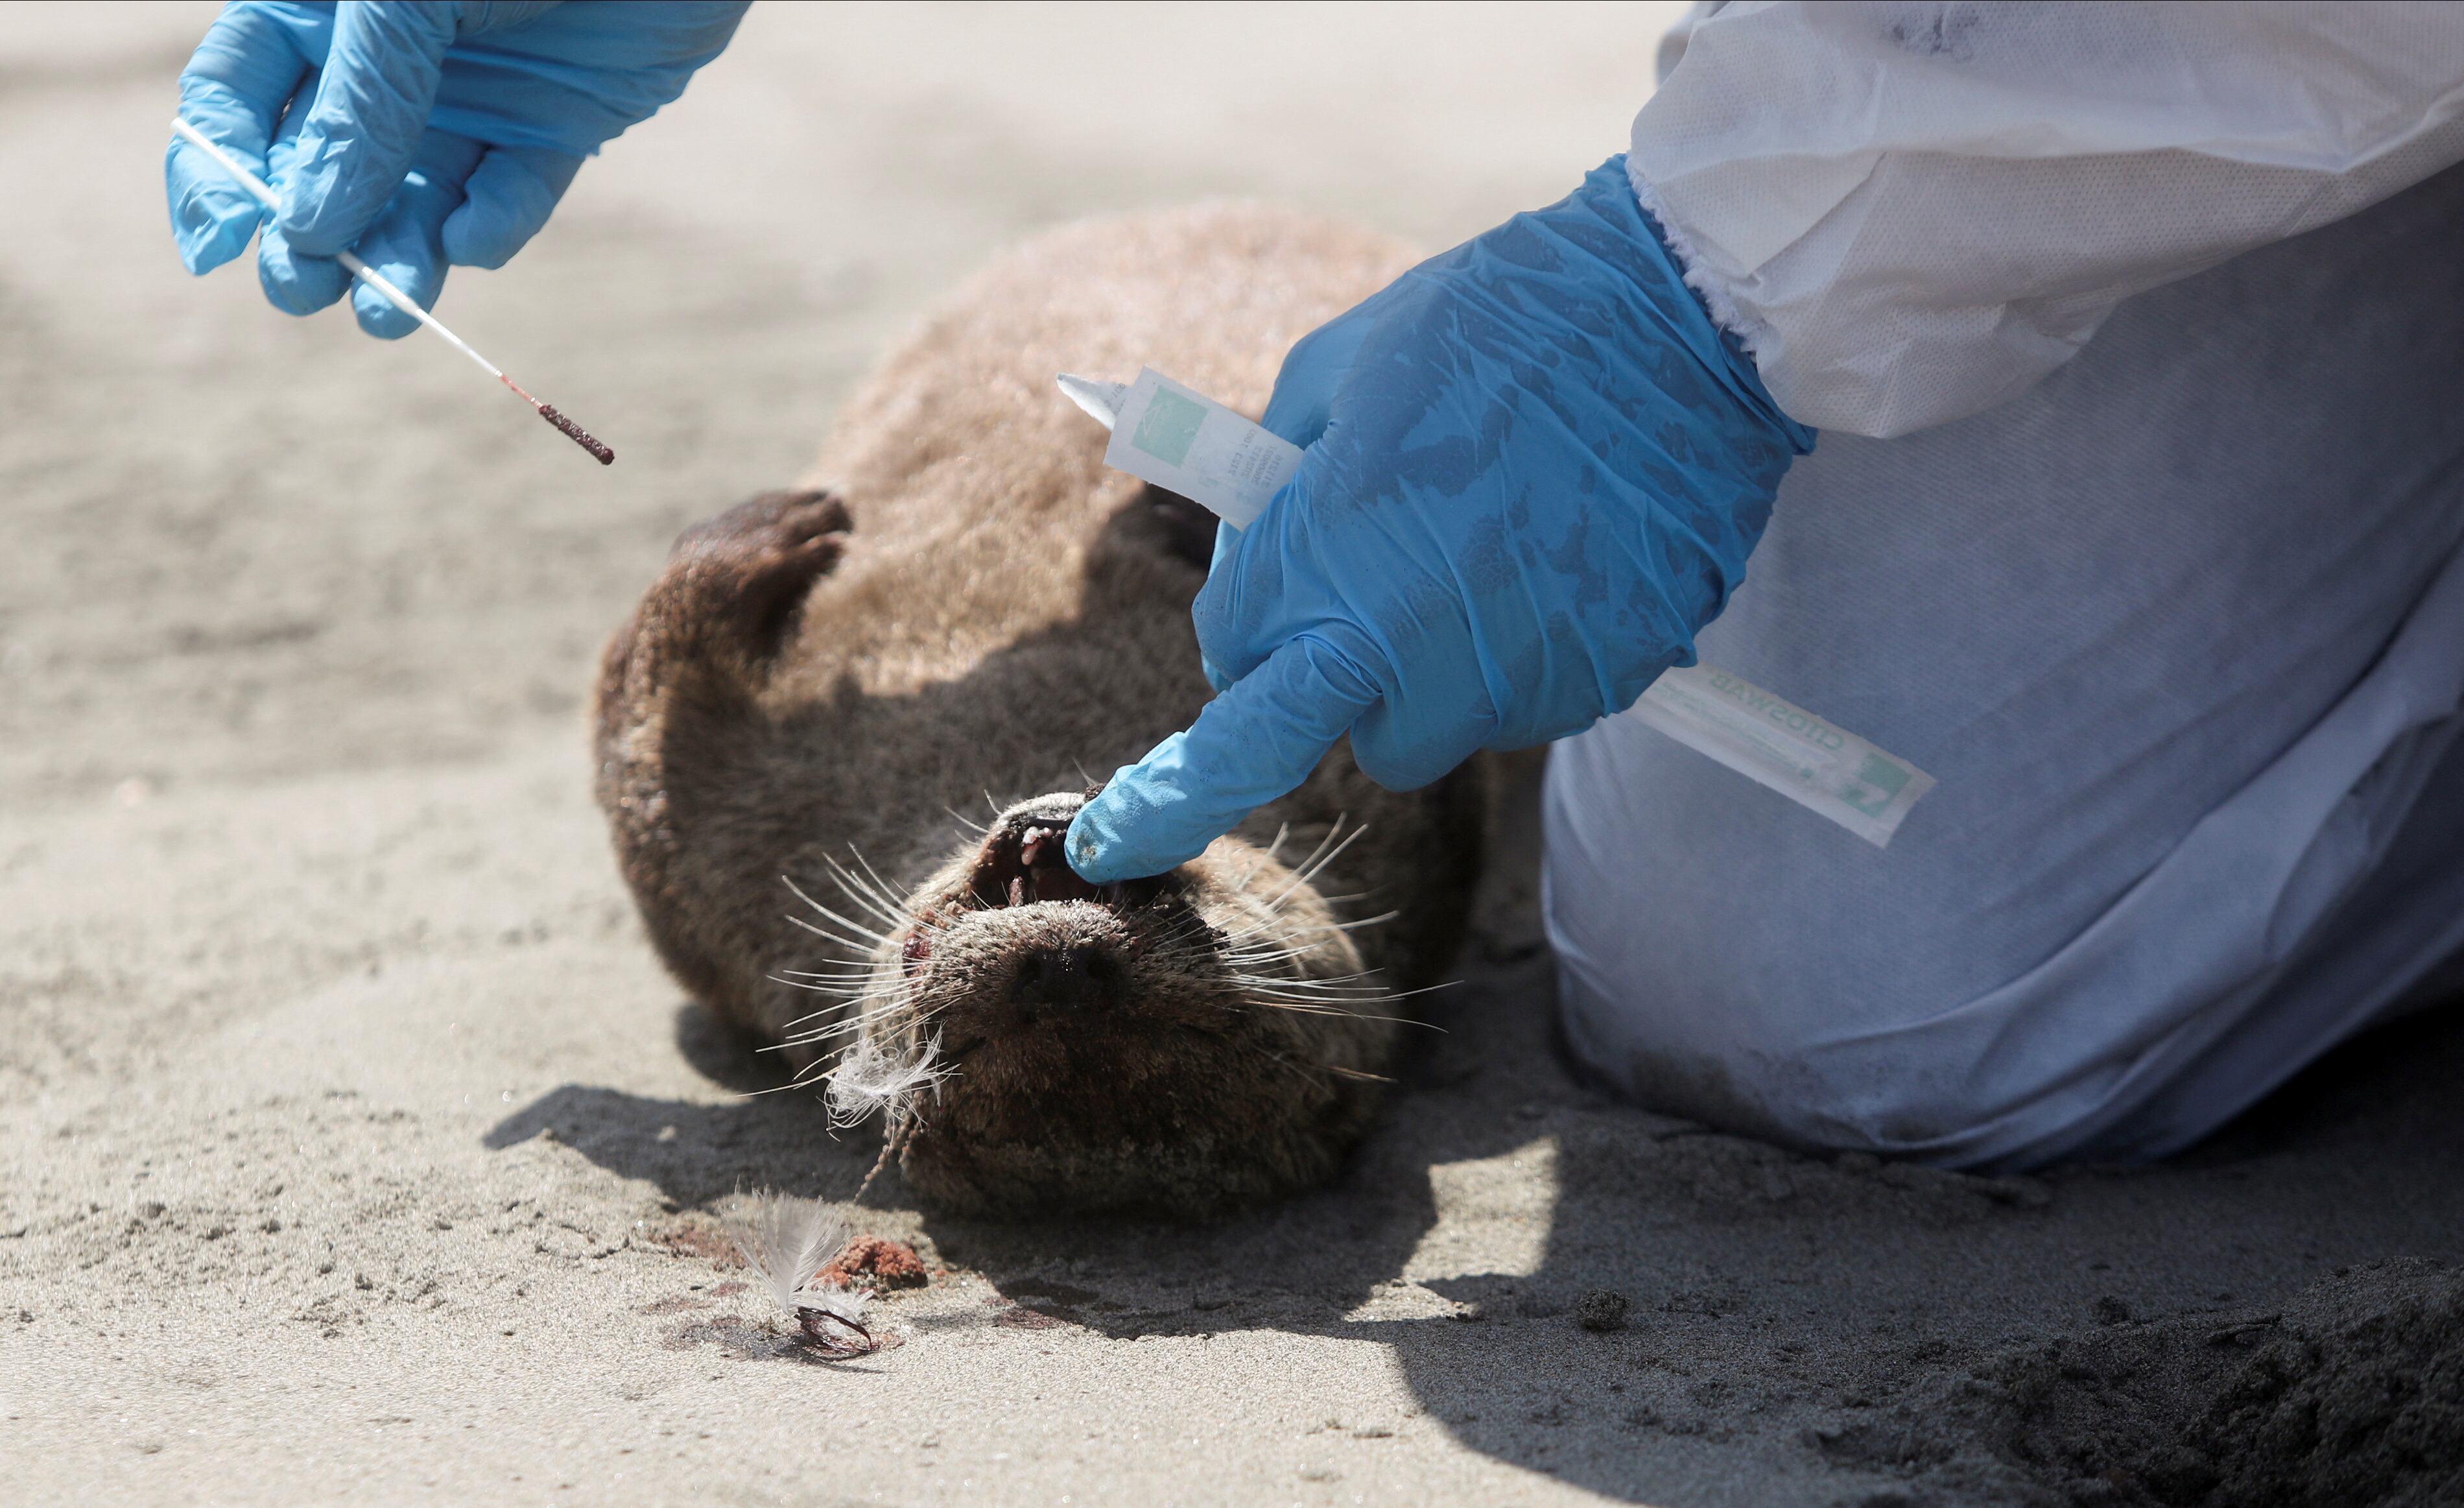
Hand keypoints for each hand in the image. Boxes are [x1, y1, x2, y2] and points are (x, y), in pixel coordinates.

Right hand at [167, 0, 746, 335]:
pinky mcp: (558, 122)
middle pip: (321, 169)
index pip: (236, 100)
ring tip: (391, 314)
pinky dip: (493, 224)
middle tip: (304, 291)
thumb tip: (307, 223)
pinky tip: (473, 237)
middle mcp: (388, 61)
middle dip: (308, 238)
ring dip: (398, 259)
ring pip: (419, 200)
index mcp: (319, 11)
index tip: (220, 246)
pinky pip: (514, 193)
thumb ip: (359, 101)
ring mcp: (474, 95)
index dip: (217, 172)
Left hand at [1069, 157, 1815, 882]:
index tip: (1152, 785)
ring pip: (1453, 721)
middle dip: (1352, 681)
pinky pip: (1541, 694)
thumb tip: (1254, 558)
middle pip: (1348, 739)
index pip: (1232, 683)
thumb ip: (1274, 483)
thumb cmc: (1493, 320)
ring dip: (1455, 660)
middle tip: (1389, 587)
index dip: (1226, 664)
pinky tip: (1567, 546)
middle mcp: (1413, 641)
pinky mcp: (1604, 677)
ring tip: (1504, 533)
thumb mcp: (1339, 368)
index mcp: (1326, 562)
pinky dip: (1542, 644)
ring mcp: (1516, 672)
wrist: (1680, 312)